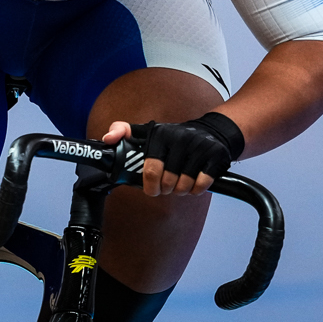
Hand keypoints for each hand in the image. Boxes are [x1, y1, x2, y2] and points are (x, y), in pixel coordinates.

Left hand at [106, 112, 243, 196]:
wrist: (212, 132)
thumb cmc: (173, 138)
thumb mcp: (147, 131)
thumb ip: (122, 131)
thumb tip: (107, 140)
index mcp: (161, 135)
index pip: (151, 169)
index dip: (149, 185)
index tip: (150, 189)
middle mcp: (180, 139)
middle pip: (168, 182)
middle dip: (165, 189)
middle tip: (166, 185)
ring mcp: (199, 147)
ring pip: (184, 186)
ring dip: (181, 190)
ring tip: (180, 182)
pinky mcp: (215, 156)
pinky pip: (201, 185)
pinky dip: (196, 189)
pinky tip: (194, 181)